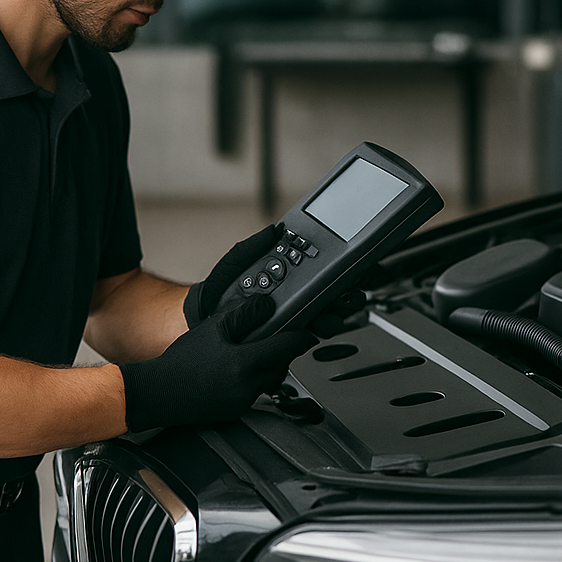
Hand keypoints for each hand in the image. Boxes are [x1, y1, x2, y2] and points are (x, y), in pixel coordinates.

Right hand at [120, 294, 315, 431]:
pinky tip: (236, 370)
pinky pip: (255, 393)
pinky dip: (253, 380)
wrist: (157, 394)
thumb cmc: (181, 361)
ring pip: (270, 381)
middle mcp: (246, 387)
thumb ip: (244, 314)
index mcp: (243, 364)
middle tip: (274, 338)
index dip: (301, 338)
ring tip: (250, 353)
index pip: (286, 348)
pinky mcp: (235, 413)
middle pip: (282, 366)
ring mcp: (242, 403)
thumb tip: (267, 306)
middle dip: (282, 352)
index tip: (309, 333)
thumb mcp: (214, 328)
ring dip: (268, 367)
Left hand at [184, 225, 367, 335]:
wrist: (202, 323)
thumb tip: (274, 228)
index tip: (360, 258)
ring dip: (343, 306)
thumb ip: (253, 246)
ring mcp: (296, 314)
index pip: (324, 264)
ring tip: (344, 301)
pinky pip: (314, 331)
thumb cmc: (218, 293)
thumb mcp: (235, 262)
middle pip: (336, 289)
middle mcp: (297, 293)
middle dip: (353, 285)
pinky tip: (324, 320)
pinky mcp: (290, 334)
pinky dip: (324, 325)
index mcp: (288, 272)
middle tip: (358, 281)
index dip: (345, 262)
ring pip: (331, 311)